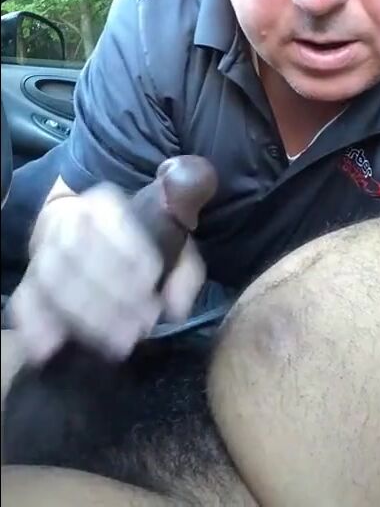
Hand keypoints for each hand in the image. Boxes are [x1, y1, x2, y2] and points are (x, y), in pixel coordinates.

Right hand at [9, 183, 204, 364]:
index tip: (150, 282)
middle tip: (139, 327)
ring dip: (84, 315)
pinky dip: (34, 325)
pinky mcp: (29, 283)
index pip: (109, 218)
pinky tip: (51, 348)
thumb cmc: (137, 244)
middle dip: (109, 294)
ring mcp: (42, 252)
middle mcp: (66, 222)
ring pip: (51, 279)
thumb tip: (176, 309)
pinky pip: (23, 302)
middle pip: (76, 252)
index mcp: (103, 204)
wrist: (85, 232)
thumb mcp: (172, 246)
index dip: (127, 250)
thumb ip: (183, 272)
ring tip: (117, 344)